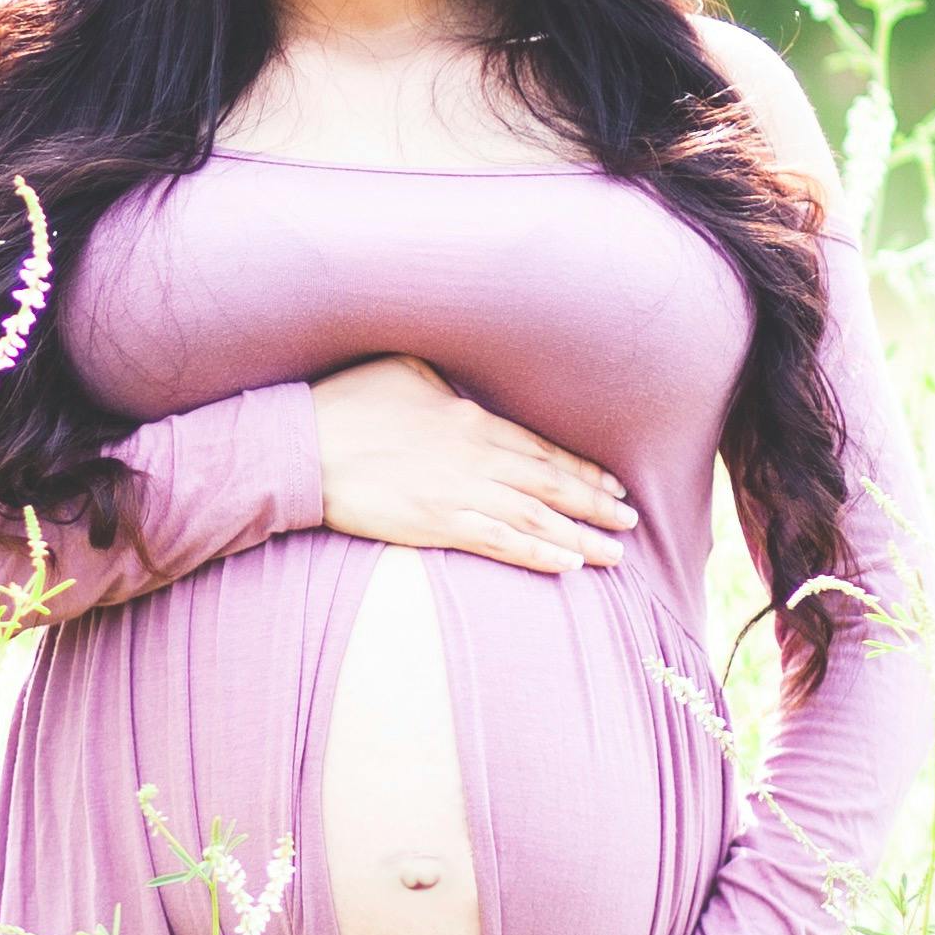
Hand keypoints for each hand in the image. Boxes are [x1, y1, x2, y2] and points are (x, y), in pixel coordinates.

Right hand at [312, 355, 636, 576]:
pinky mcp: (436, 523)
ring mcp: (459, 492)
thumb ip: (440, 379)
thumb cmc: (346, 403)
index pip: (541, 448)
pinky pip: (500, 542)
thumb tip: (457, 387)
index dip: (582, 469)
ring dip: (581, 536)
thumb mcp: (401, 369)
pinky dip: (538, 553)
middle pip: (551, 484)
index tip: (612, 484)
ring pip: (536, 517)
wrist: (303, 445)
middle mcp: (476, 456)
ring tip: (614, 554)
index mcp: (470, 419)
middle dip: (596, 504)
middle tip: (631, 521)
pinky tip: (567, 565)